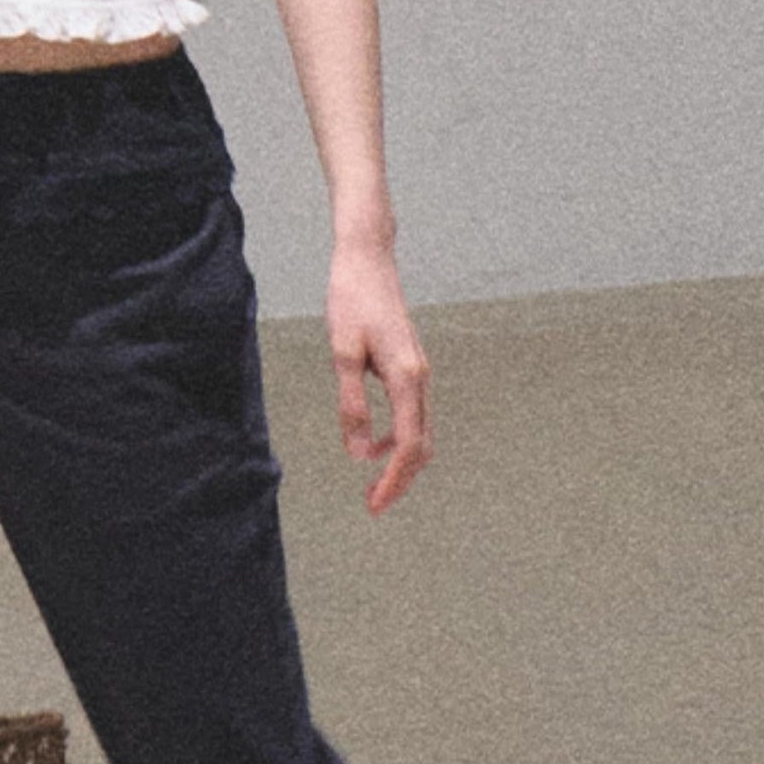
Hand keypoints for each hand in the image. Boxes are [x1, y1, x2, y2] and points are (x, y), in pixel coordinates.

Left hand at [326, 240, 431, 514]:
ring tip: (371, 485)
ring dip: (399, 461)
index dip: (394, 480)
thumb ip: (350, 404)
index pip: (409, 444)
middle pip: (422, 445)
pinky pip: (410, 414)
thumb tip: (356, 454)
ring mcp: (418, 372)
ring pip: (419, 431)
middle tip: (372, 505)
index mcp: (407, 376)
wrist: (367, 259)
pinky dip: (396, 437)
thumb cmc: (351, 299)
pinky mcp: (409, 366)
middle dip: (400, 479)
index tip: (376, 505)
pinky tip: (370, 445)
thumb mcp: (342, 353)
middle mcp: (420, 377)